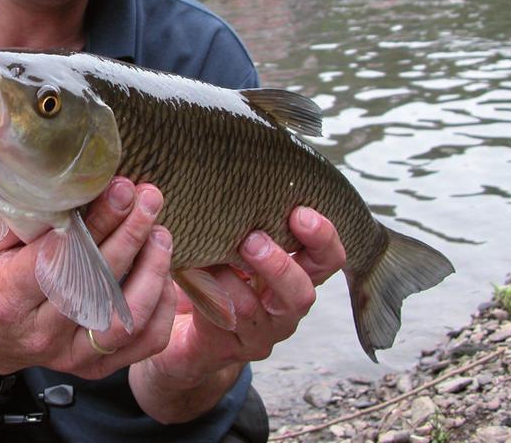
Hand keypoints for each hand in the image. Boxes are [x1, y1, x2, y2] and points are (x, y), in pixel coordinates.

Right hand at [0, 178, 177, 378]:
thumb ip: (22, 219)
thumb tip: (65, 182)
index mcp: (8, 298)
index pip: (60, 258)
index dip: (96, 223)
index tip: (120, 189)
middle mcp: (41, 331)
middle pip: (97, 283)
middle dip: (130, 234)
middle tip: (148, 198)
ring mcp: (70, 354)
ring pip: (126, 318)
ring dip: (152, 271)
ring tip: (161, 233)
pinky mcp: (94, 366)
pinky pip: (143, 342)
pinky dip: (161, 308)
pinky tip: (165, 275)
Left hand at [129, 206, 345, 422]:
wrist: (184, 334)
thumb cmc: (214, 273)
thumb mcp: (234, 242)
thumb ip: (246, 217)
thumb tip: (238, 164)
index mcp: (294, 275)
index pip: (326, 259)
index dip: (322, 237)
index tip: (300, 212)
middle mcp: (283, 307)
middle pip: (303, 294)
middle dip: (279, 264)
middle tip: (252, 238)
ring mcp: (257, 333)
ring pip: (254, 310)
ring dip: (228, 278)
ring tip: (205, 256)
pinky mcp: (225, 347)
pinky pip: (218, 321)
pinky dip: (202, 293)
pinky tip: (186, 272)